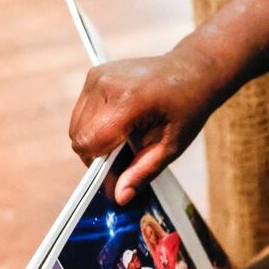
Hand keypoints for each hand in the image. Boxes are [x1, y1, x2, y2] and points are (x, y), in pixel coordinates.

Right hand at [68, 47, 223, 202]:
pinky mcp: (94, 74)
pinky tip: (119, 123)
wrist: (191, 70)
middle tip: (124, 157)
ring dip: (94, 139)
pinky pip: (81, 111)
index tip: (117, 175)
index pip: (89, 143)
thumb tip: (119, 197)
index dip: (99, 166)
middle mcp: (106, 84)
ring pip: (76, 125)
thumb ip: (142, 172)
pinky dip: (94, 124)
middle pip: (78, 136)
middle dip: (96, 155)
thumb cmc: (186, 108)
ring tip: (123, 138)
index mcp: (128, 101)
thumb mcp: (171, 146)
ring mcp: (97, 76)